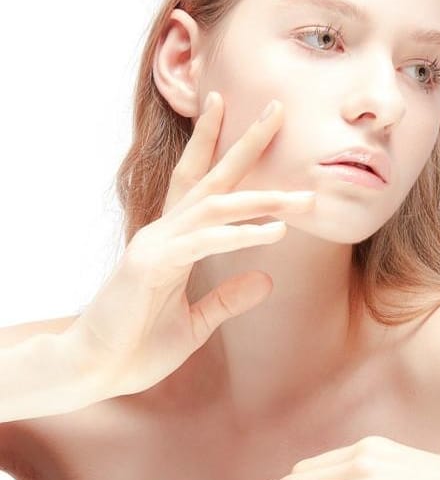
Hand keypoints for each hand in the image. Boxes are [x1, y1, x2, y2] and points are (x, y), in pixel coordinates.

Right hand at [65, 92, 316, 399]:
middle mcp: (165, 232)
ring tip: (304, 197)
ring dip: (262, 197)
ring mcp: (156, 244)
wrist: (95, 370)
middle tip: (279, 109)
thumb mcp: (197, 322)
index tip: (235, 109)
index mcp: (174, 240)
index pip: (200, 183)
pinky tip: (275, 232)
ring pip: (216, 205)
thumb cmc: (137, 345)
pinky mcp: (151, 265)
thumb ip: (228, 299)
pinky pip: (203, 242)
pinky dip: (240, 235)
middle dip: (246, 142)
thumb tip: (266, 280)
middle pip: (211, 176)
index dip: (215, 145)